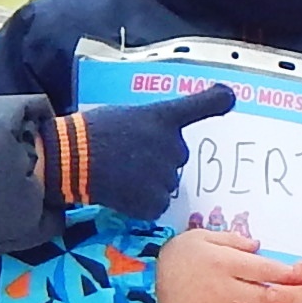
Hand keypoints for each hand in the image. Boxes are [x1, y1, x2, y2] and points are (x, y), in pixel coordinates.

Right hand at [65, 82, 234, 223]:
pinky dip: (142, 203)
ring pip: (166, 183)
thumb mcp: (124, 117)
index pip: (199, 106)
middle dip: (159, 159)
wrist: (70, 159)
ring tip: (120, 174)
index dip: (217, 101)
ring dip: (150, 182)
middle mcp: (172, 145)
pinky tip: (121, 192)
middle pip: (178, 157)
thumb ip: (149, 127)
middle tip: (129, 157)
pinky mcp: (155, 201)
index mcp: (162, 118)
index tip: (231, 98)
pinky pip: (157, 204)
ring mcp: (166, 174)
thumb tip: (161, 139)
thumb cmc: (90, 135)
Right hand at [154, 224, 298, 302]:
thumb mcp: (204, 237)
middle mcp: (222, 288)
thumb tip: (259, 247)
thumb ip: (234, 241)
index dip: (288, 275)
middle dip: (290, 301)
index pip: (265, 270)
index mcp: (224, 262)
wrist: (146, 280)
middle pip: (265, 297)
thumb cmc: (179, 254)